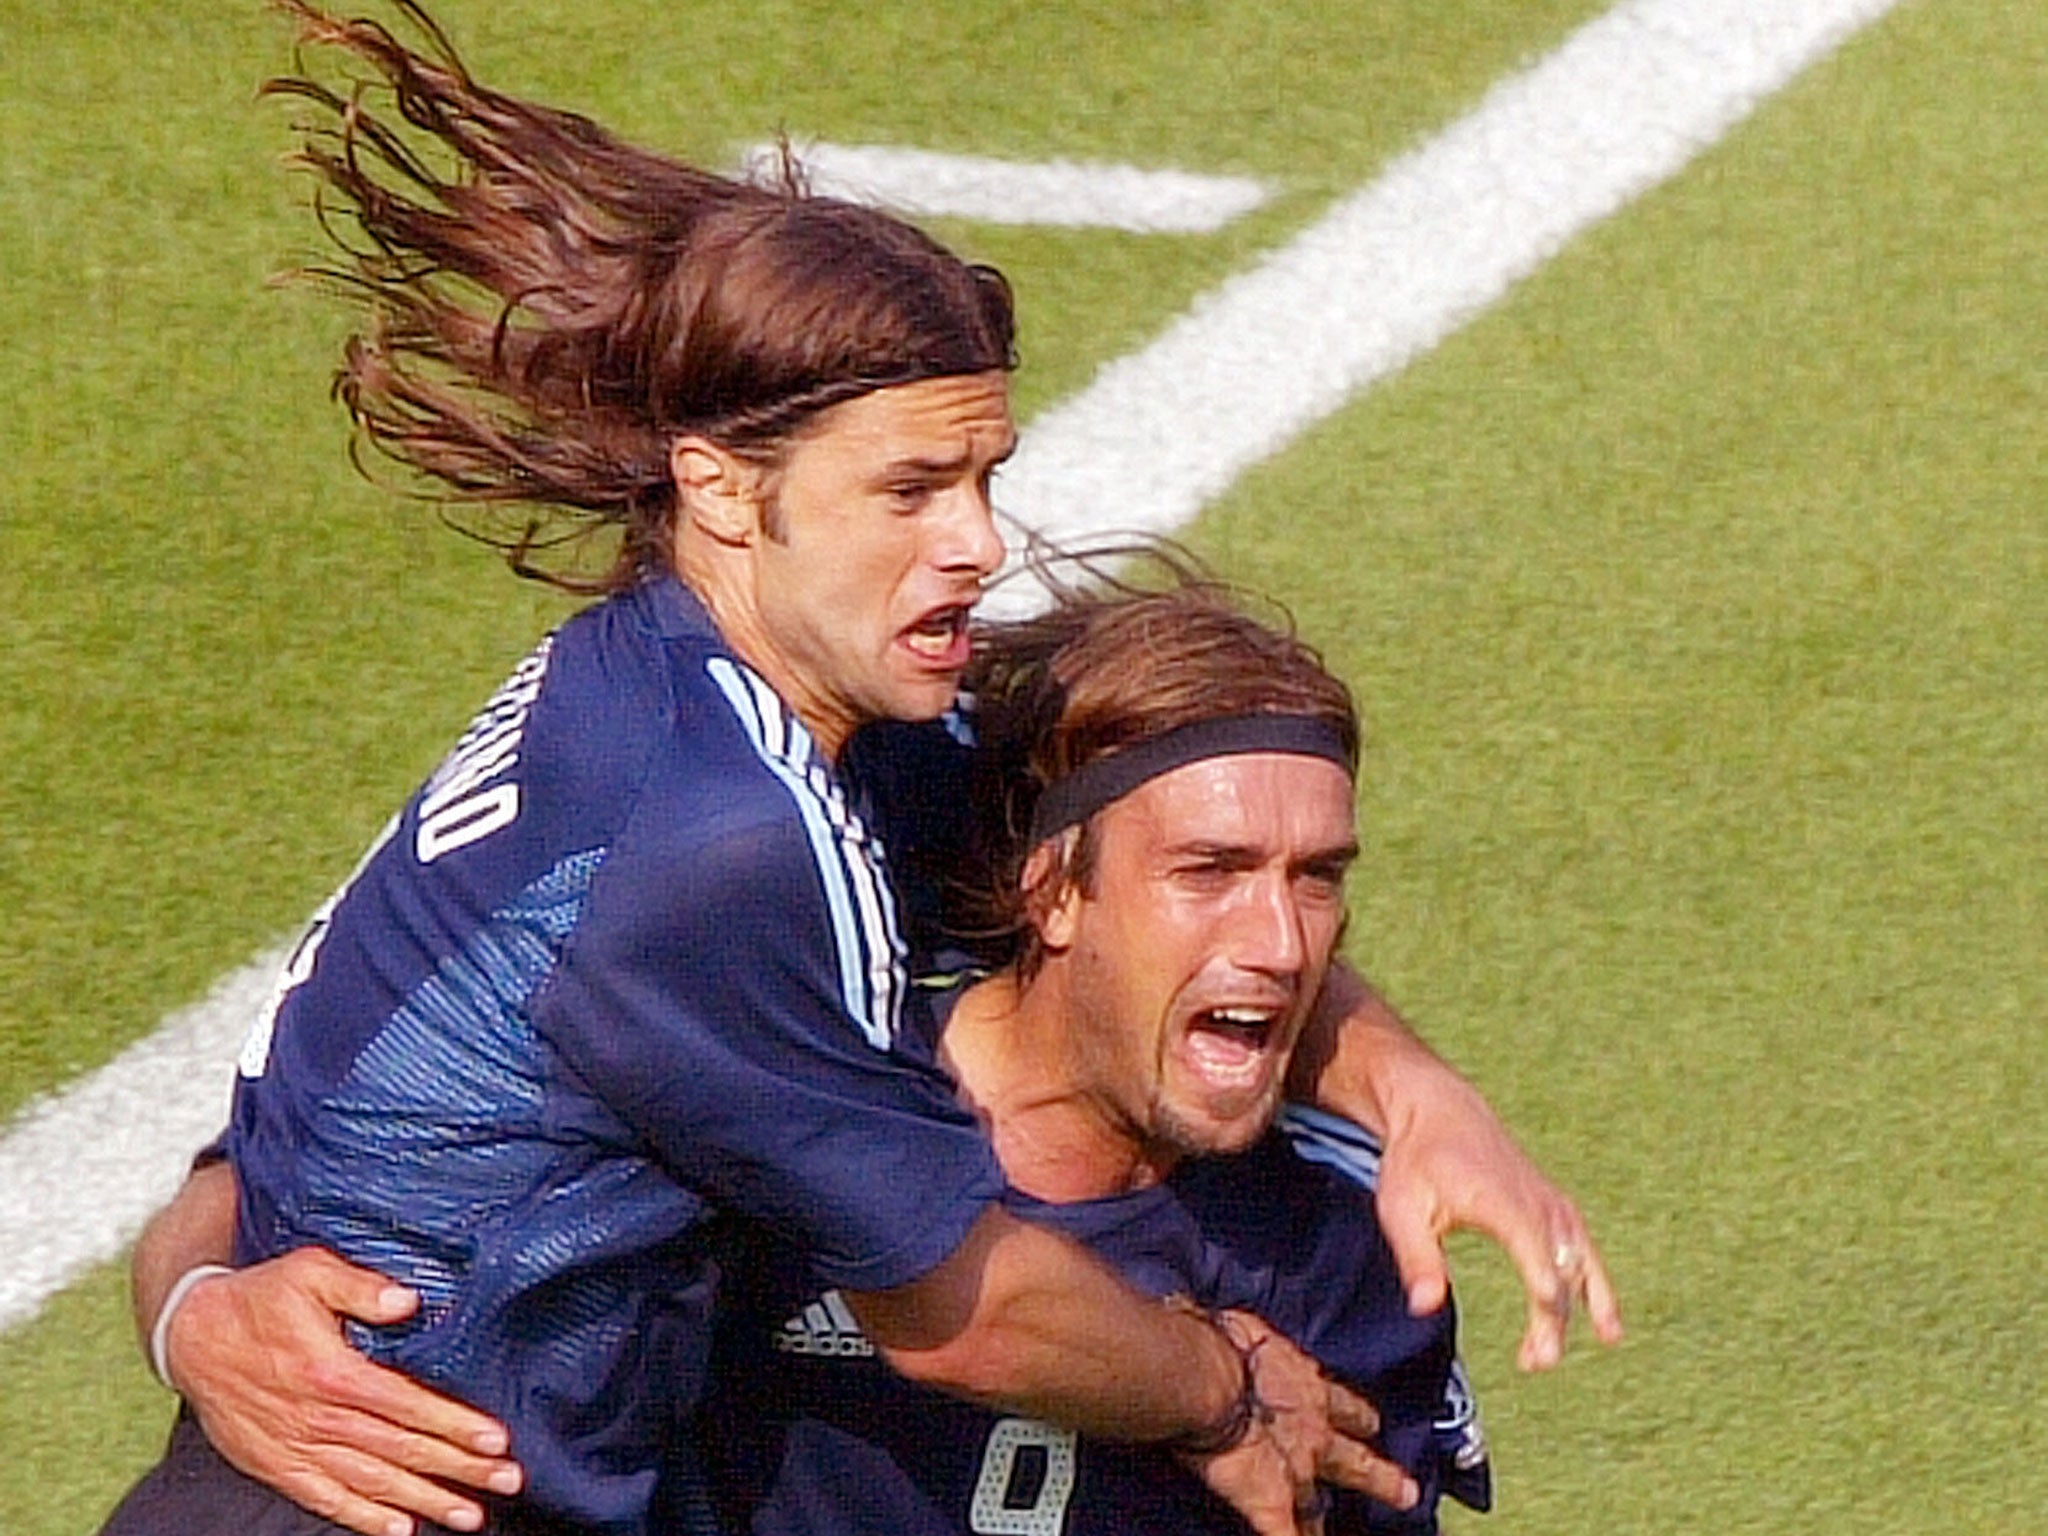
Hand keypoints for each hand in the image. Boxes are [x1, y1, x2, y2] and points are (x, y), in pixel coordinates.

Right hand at [164, 1247, 522, 1535]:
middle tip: (508, 1481)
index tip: (497, 1441)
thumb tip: (409, 1301)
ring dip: (425, 1501)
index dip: (456, 1425)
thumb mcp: (309, 1271)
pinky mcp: (278, 1465)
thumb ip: (361, 1286)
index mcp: (333, 1372)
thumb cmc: (259, 1296)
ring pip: (372, 1482)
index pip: (408, 1407)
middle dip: (459, 1469)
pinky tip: (400, 1531)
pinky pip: (326, 1499)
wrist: (190, 1334)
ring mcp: (298, 1447)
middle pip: (402, 1451)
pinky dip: (364, 1518)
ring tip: (469, 1515)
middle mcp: (319, 1418)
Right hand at [1183, 1311, 1416, 1535]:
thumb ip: (1254, 1339)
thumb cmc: (1221, 1341)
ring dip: (1329, 1525)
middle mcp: (1312, 1430)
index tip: (1369, 1425)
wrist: (1209, 1373)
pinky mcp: (1269, 1499)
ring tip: (1347, 1531)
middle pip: (1354, 1458)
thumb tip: (1236, 1333)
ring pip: (1320, 1505)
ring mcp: (1295, 1470)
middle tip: (1407, 1492)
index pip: (1342, 1406)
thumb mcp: (1250, 1330)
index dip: (1357, 1418)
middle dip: (1379, 1475)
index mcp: (1306, 1386)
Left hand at [1374, 1070, 1622, 1369]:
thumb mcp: (1401, 1208)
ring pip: (1579, 1260)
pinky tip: (1607, 1322)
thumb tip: (1425, 1308)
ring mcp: (1550, 1201)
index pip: (1535, 1257)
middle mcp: (1535, 1202)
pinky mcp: (1555, 1204)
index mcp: (1500, 1203)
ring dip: (1586, 1305)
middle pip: (1559, 1269)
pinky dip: (1596, 1282)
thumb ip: (1416, 1258)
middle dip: (1554, 1320)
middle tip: (1535, 1362)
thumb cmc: (1416, 1162)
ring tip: (1603, 1342)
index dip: (1544, 1301)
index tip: (1538, 1342)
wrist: (1440, 1111)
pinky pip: (1583, 1247)